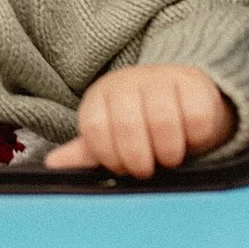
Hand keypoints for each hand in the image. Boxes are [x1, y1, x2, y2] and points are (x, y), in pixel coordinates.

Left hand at [44, 64, 234, 177]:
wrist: (185, 99)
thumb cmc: (142, 127)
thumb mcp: (112, 140)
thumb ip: (86, 153)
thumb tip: (53, 163)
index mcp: (99, 97)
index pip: (94, 128)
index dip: (109, 156)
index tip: (121, 167)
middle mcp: (127, 82)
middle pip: (127, 125)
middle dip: (139, 159)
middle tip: (147, 169)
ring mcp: (161, 79)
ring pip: (162, 121)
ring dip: (168, 152)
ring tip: (169, 157)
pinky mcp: (194, 83)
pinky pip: (195, 118)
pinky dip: (195, 139)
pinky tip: (189, 139)